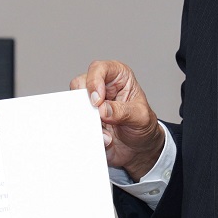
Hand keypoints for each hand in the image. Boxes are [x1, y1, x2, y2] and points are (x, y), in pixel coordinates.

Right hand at [70, 60, 164, 179]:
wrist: (138, 149)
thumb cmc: (143, 126)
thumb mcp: (140, 117)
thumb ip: (123, 112)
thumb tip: (102, 109)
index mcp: (118, 77)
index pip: (99, 68)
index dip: (94, 81)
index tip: (97, 101)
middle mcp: (102, 86)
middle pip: (80, 84)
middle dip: (86, 103)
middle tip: (96, 117)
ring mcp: (91, 103)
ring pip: (75, 105)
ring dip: (87, 121)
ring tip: (105, 133)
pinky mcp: (85, 118)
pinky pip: (75, 122)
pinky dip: (86, 132)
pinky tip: (102, 137)